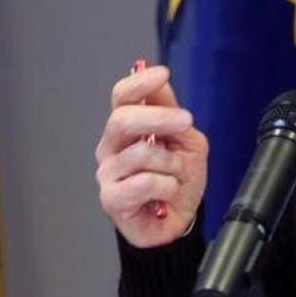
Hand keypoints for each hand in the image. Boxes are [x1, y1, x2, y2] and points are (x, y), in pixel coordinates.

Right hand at [95, 64, 207, 247]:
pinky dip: (166, 186)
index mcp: (127, 129)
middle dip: (159, 118)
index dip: (139, 83)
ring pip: (142, 153)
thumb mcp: (187, 142)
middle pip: (123, 119)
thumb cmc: (178, 182)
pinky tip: (166, 194)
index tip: (161, 74)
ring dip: (172, 164)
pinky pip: (143, 182)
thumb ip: (172, 113)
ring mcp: (108, 173)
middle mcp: (112, 148)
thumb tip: (160, 84)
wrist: (179, 222)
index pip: (122, 97)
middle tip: (185, 122)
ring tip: (177, 176)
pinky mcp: (111, 198)